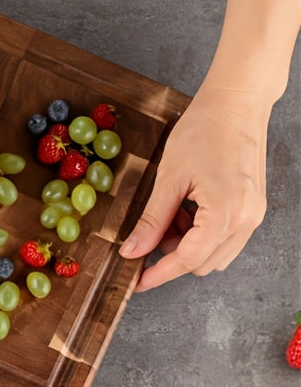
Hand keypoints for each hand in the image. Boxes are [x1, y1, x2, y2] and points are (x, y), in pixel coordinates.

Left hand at [119, 83, 268, 290]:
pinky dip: (201, 232)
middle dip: (171, 254)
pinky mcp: (253, 207)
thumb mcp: (169, 178)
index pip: (187, 260)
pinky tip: (186, 208)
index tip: (137, 281)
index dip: (158, 273)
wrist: (236, 104)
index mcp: (226, 214)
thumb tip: (133, 250)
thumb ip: (152, 220)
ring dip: (187, 243)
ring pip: (215, 253)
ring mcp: (253, 215)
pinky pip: (225, 236)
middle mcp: (246, 220)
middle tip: (149, 231)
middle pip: (202, 262)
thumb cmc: (203, 132)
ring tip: (169, 212)